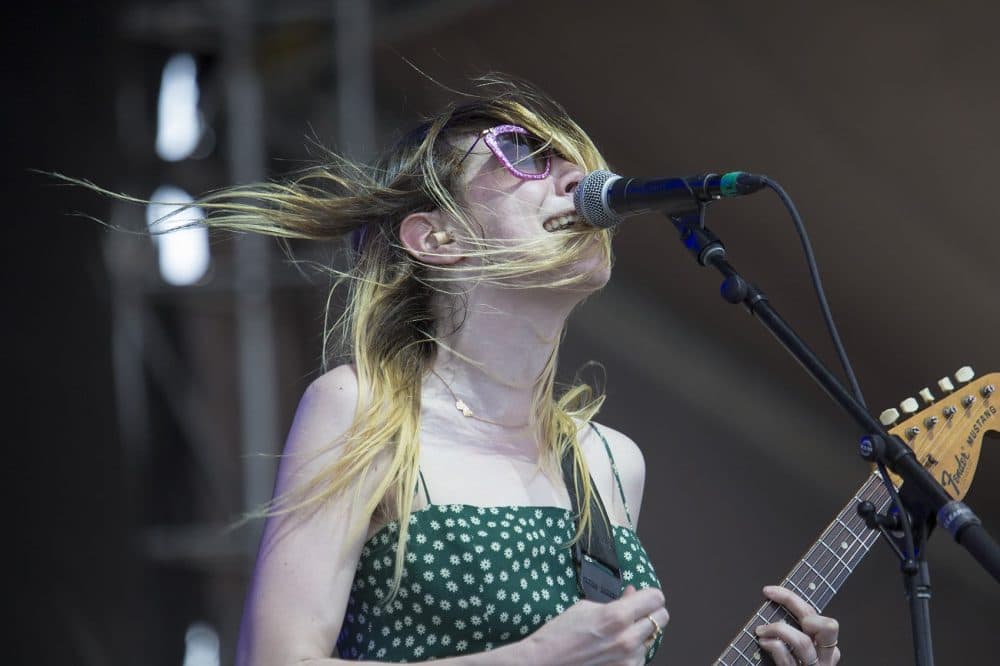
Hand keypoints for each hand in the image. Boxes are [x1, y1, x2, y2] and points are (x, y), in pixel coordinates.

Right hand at [519, 585, 668, 665]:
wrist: (545, 664)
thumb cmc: (559, 635)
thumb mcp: (585, 607)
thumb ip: (616, 601)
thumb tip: (633, 593)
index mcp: (617, 616)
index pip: (656, 598)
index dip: (649, 594)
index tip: (643, 596)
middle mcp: (628, 639)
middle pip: (662, 617)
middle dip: (650, 612)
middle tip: (636, 612)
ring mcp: (629, 660)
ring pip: (652, 639)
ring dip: (640, 634)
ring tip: (618, 634)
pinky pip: (641, 657)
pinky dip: (633, 651)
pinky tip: (614, 648)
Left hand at [754, 586, 840, 665]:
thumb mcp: (797, 651)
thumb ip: (794, 634)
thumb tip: (772, 606)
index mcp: (828, 650)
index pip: (818, 616)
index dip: (793, 599)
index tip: (769, 591)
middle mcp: (826, 660)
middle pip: (824, 625)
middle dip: (795, 604)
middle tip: (771, 597)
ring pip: (803, 642)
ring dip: (778, 629)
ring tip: (761, 630)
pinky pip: (787, 659)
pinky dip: (773, 646)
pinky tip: (764, 643)